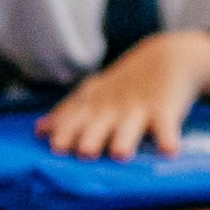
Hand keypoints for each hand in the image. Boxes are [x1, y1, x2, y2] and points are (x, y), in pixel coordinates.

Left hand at [38, 31, 209, 159]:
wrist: (169, 57)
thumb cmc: (127, 84)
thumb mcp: (96, 93)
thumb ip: (69, 112)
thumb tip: (39, 130)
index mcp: (93, 105)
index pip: (74, 117)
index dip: (65, 129)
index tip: (56, 145)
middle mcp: (112, 108)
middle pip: (98, 123)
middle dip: (90, 136)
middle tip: (84, 151)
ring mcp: (139, 109)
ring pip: (129, 126)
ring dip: (125, 138)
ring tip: (121, 153)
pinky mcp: (166, 110)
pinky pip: (167, 125)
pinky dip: (169, 137)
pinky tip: (170, 150)